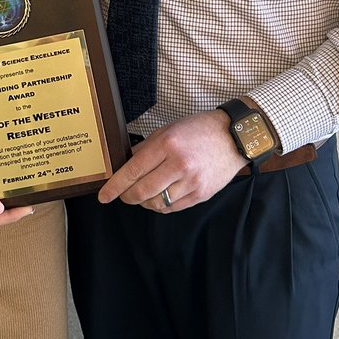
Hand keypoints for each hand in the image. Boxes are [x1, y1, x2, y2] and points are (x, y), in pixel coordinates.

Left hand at [97, 110, 245, 211]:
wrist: (234, 137)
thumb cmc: (199, 130)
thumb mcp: (168, 130)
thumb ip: (145, 148)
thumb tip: (125, 164)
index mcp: (167, 144)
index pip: (133, 171)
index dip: (115, 186)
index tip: (104, 196)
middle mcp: (179, 164)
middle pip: (142, 191)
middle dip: (127, 197)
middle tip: (123, 195)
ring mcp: (192, 181)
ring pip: (156, 203)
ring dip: (144, 202)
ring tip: (143, 194)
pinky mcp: (201, 194)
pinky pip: (173, 208)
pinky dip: (161, 206)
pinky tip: (160, 197)